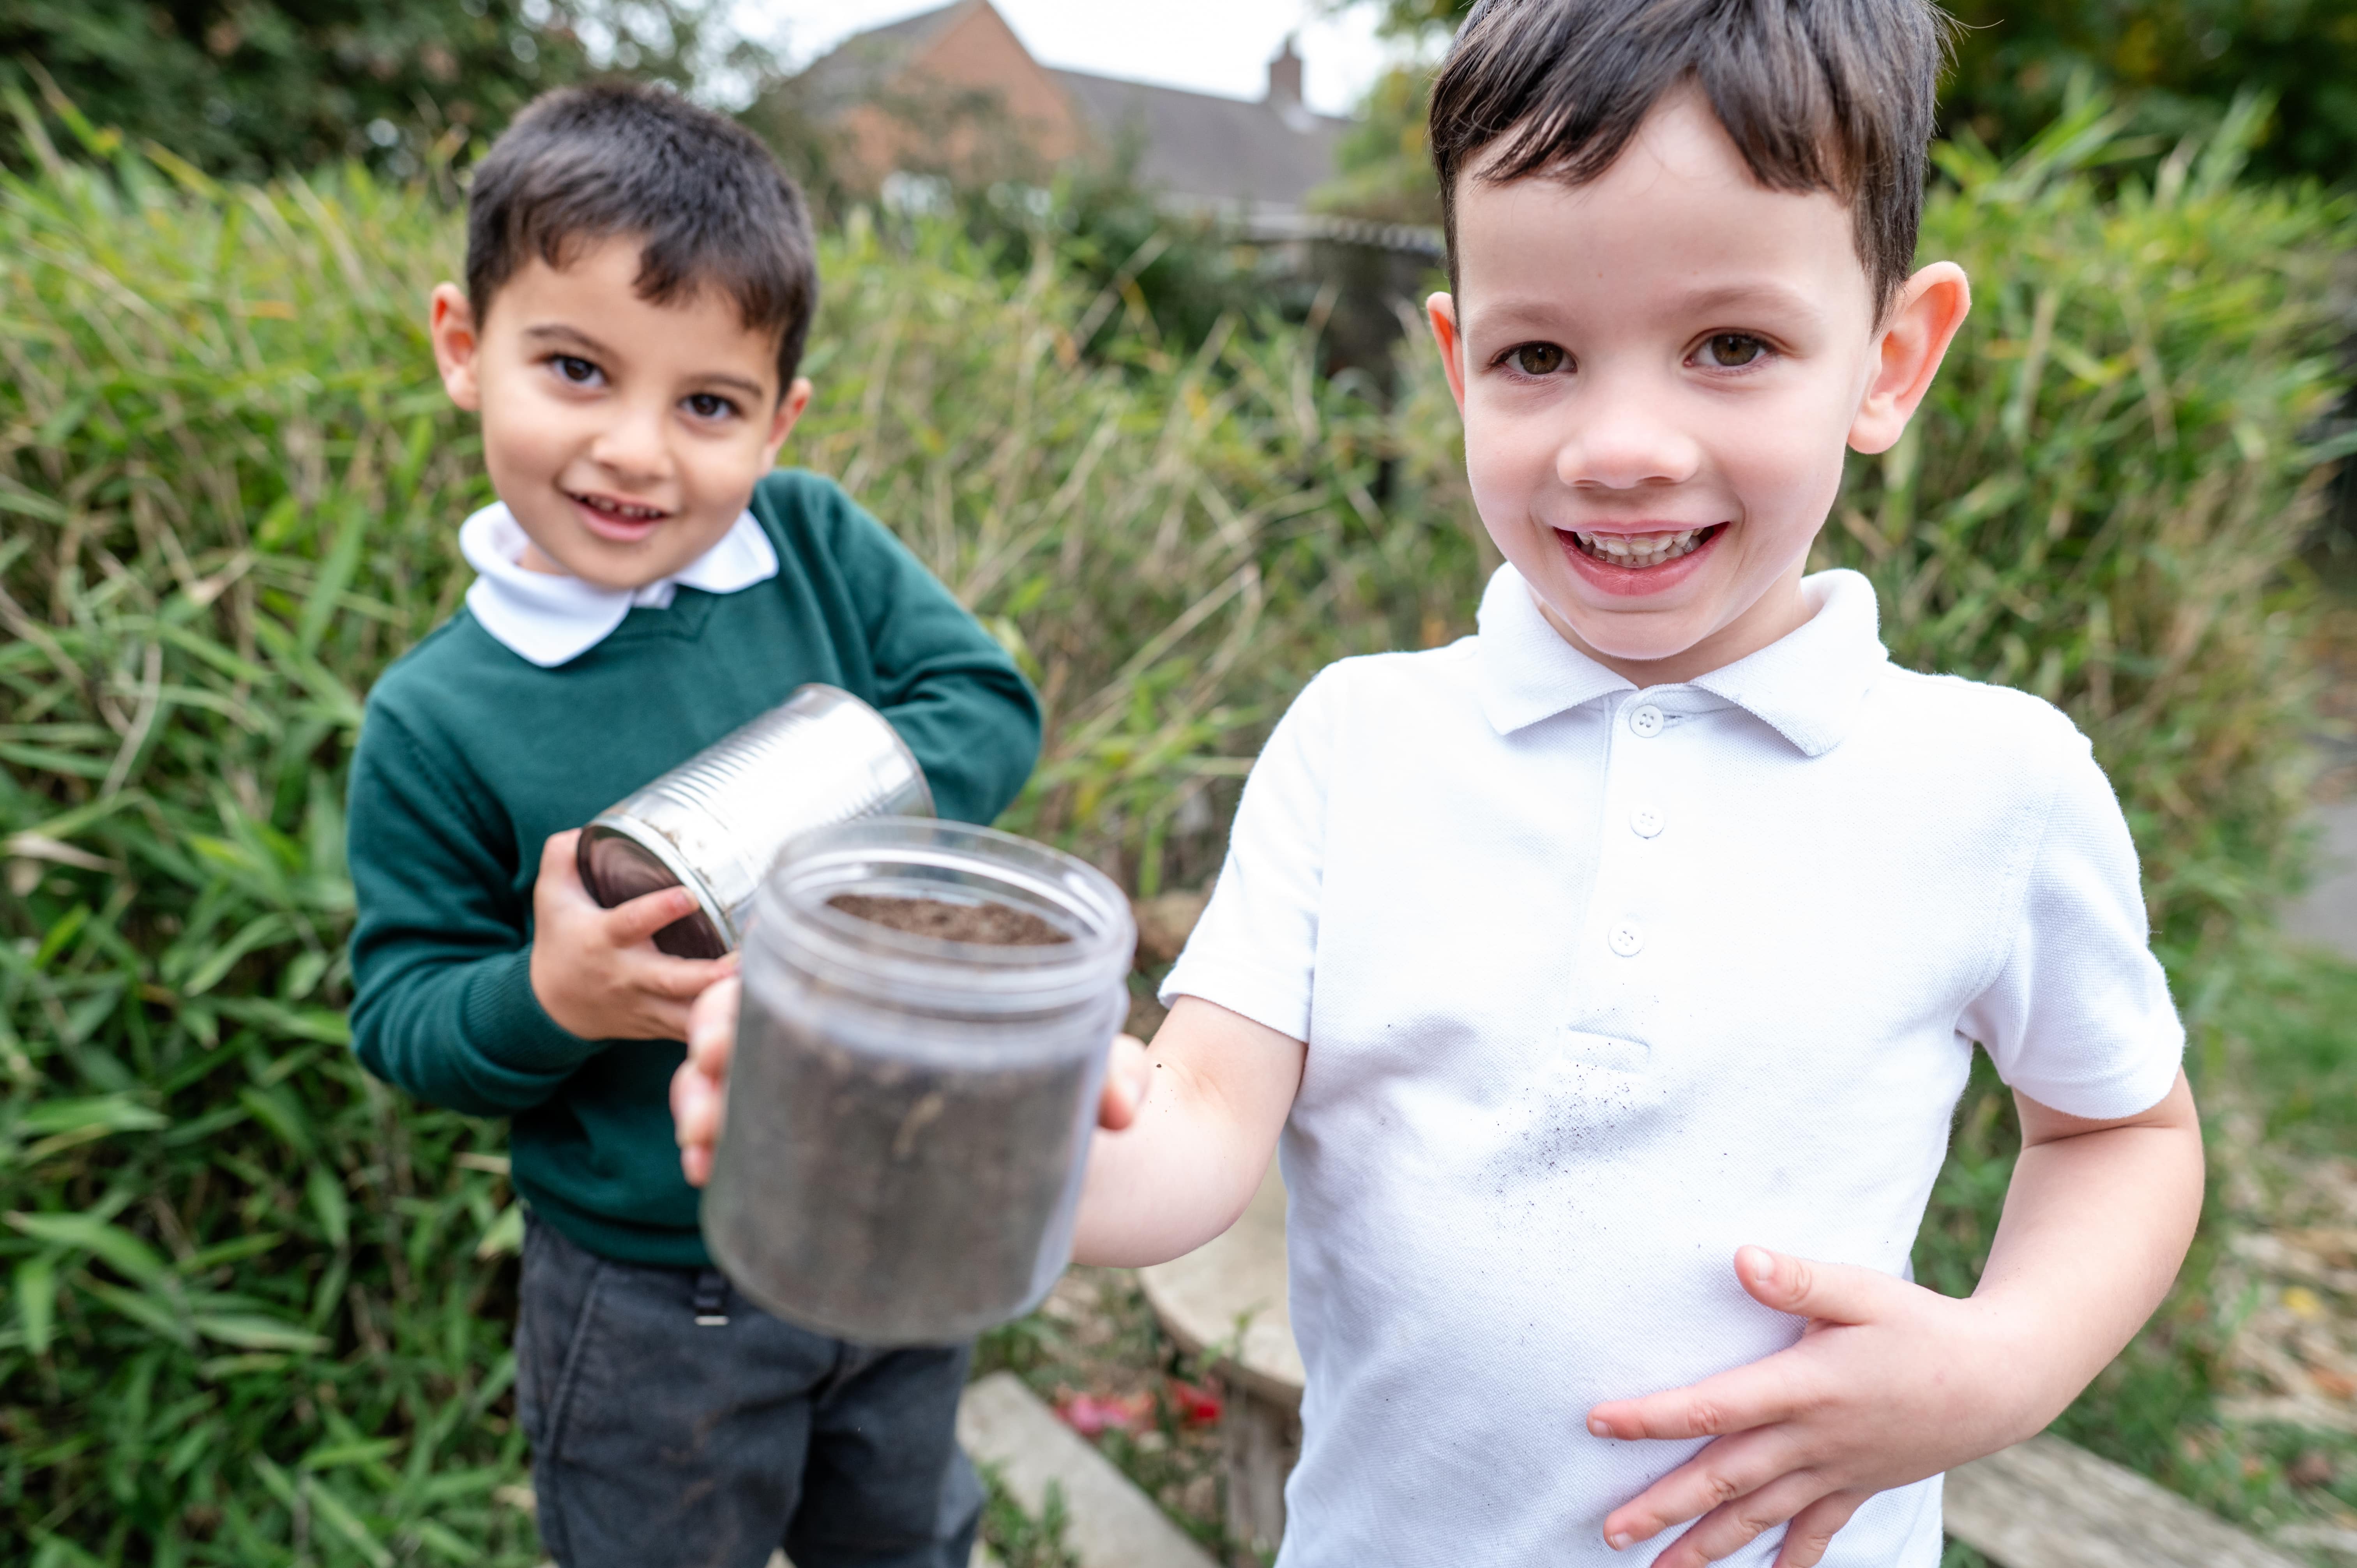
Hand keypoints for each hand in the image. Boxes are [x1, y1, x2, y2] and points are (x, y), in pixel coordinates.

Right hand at [529, 829, 733, 1043]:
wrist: (554, 1005)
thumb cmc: (562, 941)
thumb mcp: (550, 897)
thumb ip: (562, 859)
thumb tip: (581, 832)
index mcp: (604, 940)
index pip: (631, 923)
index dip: (659, 910)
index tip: (688, 896)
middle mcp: (627, 976)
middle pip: (672, 980)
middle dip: (708, 975)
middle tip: (742, 960)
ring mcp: (645, 1006)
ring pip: (687, 1013)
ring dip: (723, 1005)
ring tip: (760, 988)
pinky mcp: (658, 1026)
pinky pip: (693, 1029)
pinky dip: (722, 1025)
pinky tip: (754, 1010)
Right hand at [669, 973, 1152, 1187]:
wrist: (1103, 1159)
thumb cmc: (1084, 1084)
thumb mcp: (1100, 1064)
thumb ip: (1115, 1072)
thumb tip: (1123, 1104)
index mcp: (901, 986)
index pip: (796, 969)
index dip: (739, 995)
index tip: (717, 1033)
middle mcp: (859, 1032)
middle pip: (751, 1025)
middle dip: (706, 1058)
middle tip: (705, 1103)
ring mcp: (845, 1095)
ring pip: (745, 1086)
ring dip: (705, 1109)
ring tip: (702, 1148)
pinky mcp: (847, 1154)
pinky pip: (766, 1144)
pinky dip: (729, 1154)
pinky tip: (712, 1177)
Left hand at [1588, 1246, 2035, 1567]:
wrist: (2000, 1379)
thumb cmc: (1922, 1325)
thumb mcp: (1863, 1291)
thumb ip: (1799, 1280)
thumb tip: (1741, 1258)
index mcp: (1805, 1386)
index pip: (1714, 1405)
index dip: (1653, 1417)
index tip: (1599, 1422)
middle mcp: (1813, 1439)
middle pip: (1724, 1479)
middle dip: (1663, 1507)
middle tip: (1609, 1531)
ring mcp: (1836, 1471)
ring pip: (1759, 1518)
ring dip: (1706, 1546)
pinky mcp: (1858, 1486)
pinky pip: (1816, 1533)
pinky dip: (1788, 1560)